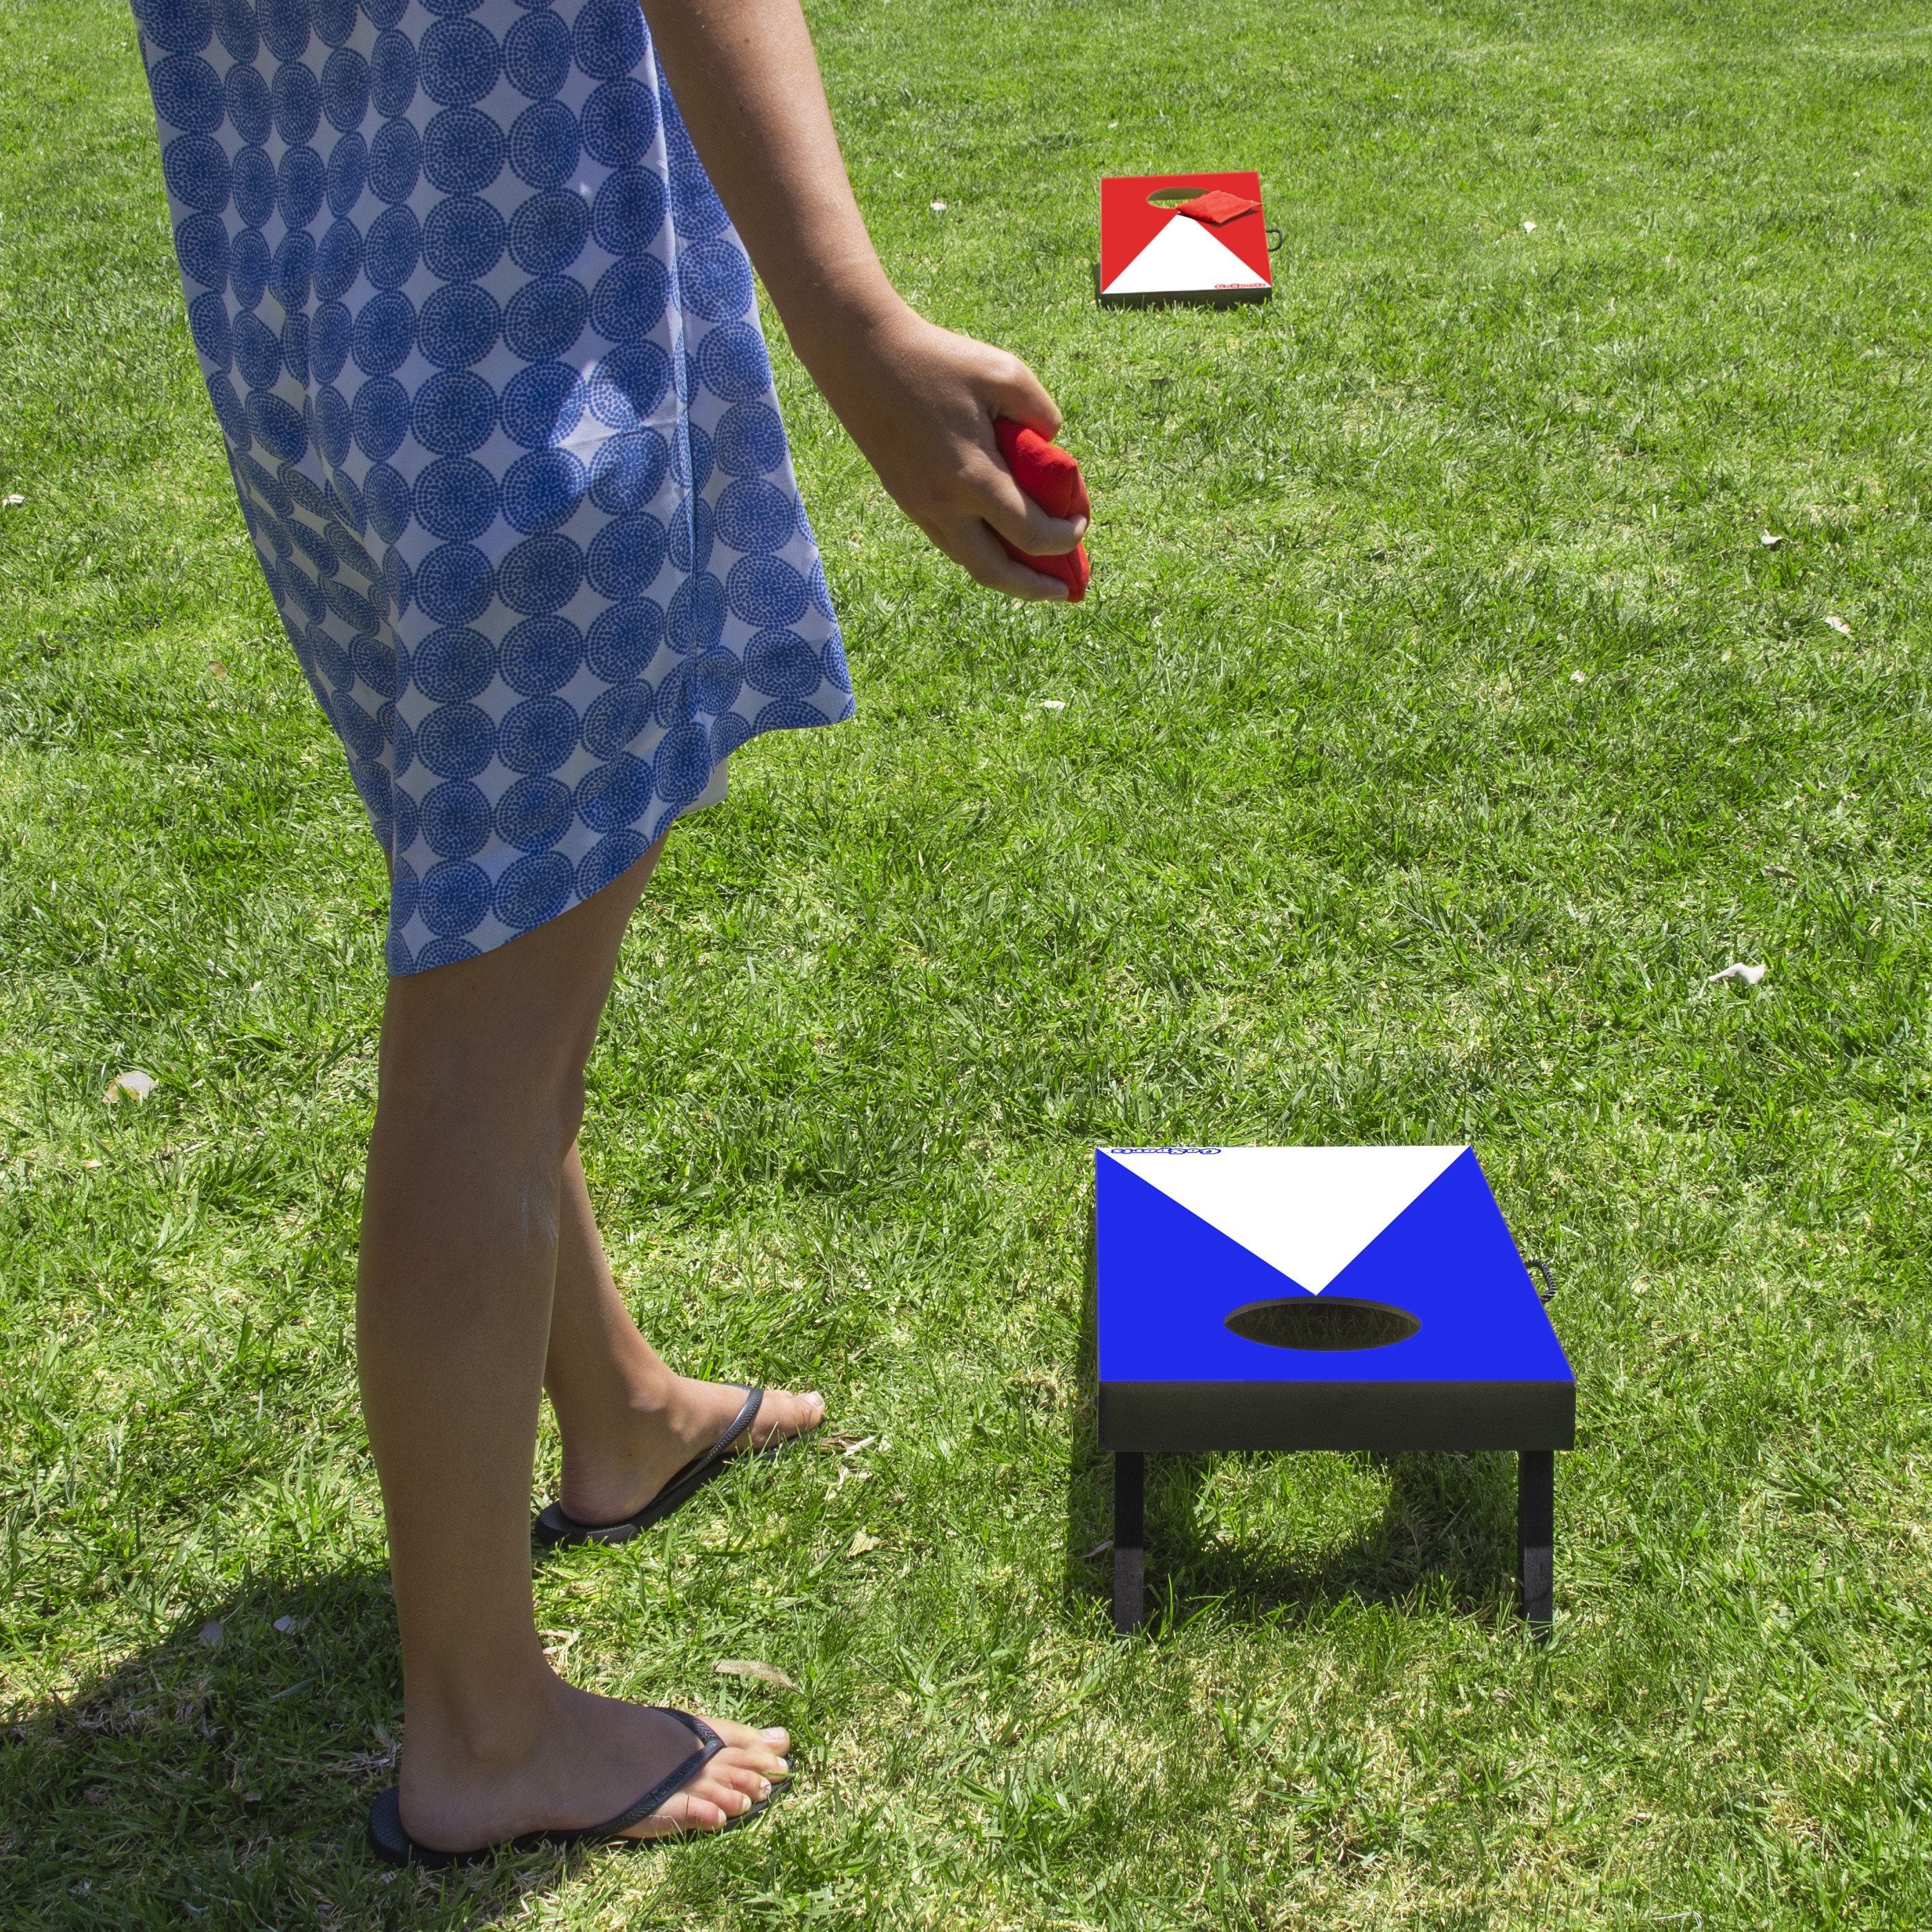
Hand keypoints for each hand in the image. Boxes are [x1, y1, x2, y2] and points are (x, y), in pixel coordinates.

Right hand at [803, 302, 1088, 601]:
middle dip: (1034, 588)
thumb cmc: (937, 359)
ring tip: (1034, 576)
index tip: (1081, 525)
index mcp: (972, 477)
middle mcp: (943, 505)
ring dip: (1005, 576)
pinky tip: (998, 543)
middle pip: (995, 572)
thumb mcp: (1004, 373)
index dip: (1064, 538)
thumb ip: (1041, 412)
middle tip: (1063, 590)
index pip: (1030, 533)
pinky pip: (949, 542)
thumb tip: (1052, 446)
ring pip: (968, 562)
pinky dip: (979, 552)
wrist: (861, 356)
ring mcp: (919, 507)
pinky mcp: (906, 499)